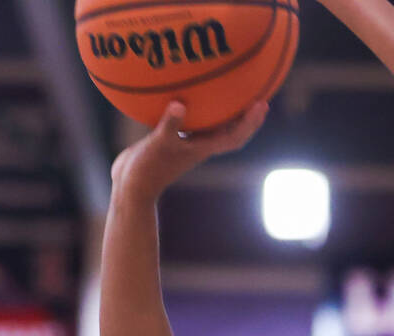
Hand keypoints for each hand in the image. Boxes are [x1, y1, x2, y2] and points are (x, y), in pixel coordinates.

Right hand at [111, 100, 268, 201]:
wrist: (131, 186)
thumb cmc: (147, 169)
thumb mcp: (158, 144)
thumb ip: (170, 125)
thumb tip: (180, 105)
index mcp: (203, 149)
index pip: (234, 136)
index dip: (250, 123)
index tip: (262, 104)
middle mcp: (199, 146)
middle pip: (230, 131)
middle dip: (246, 117)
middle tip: (258, 96)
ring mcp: (186, 144)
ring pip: (211, 127)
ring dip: (224, 113)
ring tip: (232, 92)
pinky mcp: (172, 140)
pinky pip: (190, 121)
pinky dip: (193, 109)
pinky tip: (187, 93)